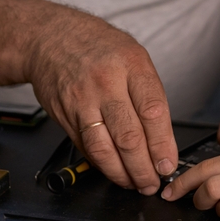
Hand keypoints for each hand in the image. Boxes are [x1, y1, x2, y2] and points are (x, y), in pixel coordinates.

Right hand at [26, 8, 178, 194]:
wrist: (50, 37)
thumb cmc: (99, 47)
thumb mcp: (134, 57)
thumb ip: (149, 94)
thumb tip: (163, 139)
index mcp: (131, 65)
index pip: (152, 111)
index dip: (162, 144)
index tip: (168, 164)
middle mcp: (106, 82)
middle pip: (128, 136)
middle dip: (144, 168)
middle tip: (153, 182)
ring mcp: (82, 100)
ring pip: (103, 148)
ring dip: (122, 173)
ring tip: (135, 183)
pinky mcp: (64, 115)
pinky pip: (85, 147)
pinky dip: (101, 164)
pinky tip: (113, 170)